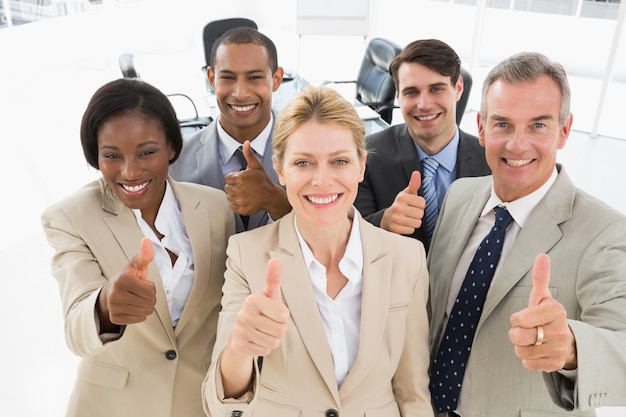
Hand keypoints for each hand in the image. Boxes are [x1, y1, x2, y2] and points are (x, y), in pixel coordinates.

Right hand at [98, 237, 156, 328]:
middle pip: (149, 302)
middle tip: (140, 292)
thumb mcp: (136, 265)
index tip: (141, 283)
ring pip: (145, 312)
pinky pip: (139, 319)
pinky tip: (132, 306)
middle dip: (150, 297)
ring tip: (137, 299)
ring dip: (145, 306)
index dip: (150, 287)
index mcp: (122, 279)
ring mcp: (113, 307)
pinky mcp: (115, 318)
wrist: (110, 292)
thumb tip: (147, 240)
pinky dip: (139, 314)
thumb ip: (144, 255)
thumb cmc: (128, 277)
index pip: (151, 291)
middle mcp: (115, 294)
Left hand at [224, 141, 290, 218]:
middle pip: (227, 187)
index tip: (241, 179)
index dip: (234, 178)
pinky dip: (236, 203)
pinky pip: (231, 205)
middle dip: (234, 186)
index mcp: (240, 178)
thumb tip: (246, 142)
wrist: (271, 196)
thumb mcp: (257, 166)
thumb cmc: (263, 180)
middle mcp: (238, 189)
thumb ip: (249, 154)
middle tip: (244, 186)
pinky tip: (244, 199)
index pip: (227, 178)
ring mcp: (239, 200)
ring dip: (234, 194)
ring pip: (229, 196)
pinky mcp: (240, 209)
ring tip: (244, 193)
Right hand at [228, 258, 289, 356]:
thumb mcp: (269, 295)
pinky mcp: (237, 345)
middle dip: (279, 330)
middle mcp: (243, 314)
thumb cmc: (262, 310)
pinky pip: (265, 351)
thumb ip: (273, 278)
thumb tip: (275, 260)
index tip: (274, 312)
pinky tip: (256, 340)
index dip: (283, 316)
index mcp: (253, 299)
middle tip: (269, 323)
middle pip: (280, 330)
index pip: (284, 315)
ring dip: (272, 339)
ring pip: (273, 342)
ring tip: (262, 331)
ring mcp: (239, 330)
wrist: (242, 330)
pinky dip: (263, 348)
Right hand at [380, 171, 424, 234]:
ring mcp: (396, 218)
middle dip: (417, 214)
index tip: (412, 205)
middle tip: (409, 213)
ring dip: (414, 222)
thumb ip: (413, 184)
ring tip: (407, 219)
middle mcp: (398, 207)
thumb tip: (417, 173)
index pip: (422, 203)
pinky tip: (403, 225)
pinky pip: (411, 230)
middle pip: (420, 214)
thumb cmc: (400, 205)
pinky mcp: (395, 229)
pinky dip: (409, 229)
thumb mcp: (406, 194)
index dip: (419, 205)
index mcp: (402, 197)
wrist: (386, 219)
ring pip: (417, 223)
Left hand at [509, 254, 576, 370]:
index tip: (522, 318)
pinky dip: (527, 358)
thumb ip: (540, 278)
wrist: (566, 341)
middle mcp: (560, 330)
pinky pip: (528, 363)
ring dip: (521, 346)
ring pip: (522, 351)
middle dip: (516, 333)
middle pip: (520, 336)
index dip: (517, 319)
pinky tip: (536, 351)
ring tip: (531, 340)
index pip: (521, 319)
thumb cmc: (547, 316)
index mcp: (556, 311)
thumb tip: (542, 256)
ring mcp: (559, 348)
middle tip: (525, 330)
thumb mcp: (542, 297)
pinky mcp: (555, 364)